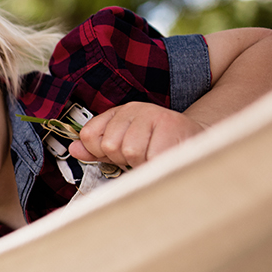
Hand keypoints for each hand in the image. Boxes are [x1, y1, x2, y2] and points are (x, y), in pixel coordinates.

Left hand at [68, 102, 206, 167]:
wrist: (198, 141)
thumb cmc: (158, 147)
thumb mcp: (124, 146)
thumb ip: (98, 149)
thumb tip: (73, 149)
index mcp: (119, 112)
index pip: (89, 134)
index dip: (100, 152)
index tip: (119, 153)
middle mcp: (135, 108)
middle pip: (110, 145)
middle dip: (125, 159)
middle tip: (143, 155)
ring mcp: (153, 114)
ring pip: (129, 151)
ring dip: (142, 162)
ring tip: (155, 155)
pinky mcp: (170, 125)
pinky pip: (149, 155)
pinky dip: (156, 163)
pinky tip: (165, 156)